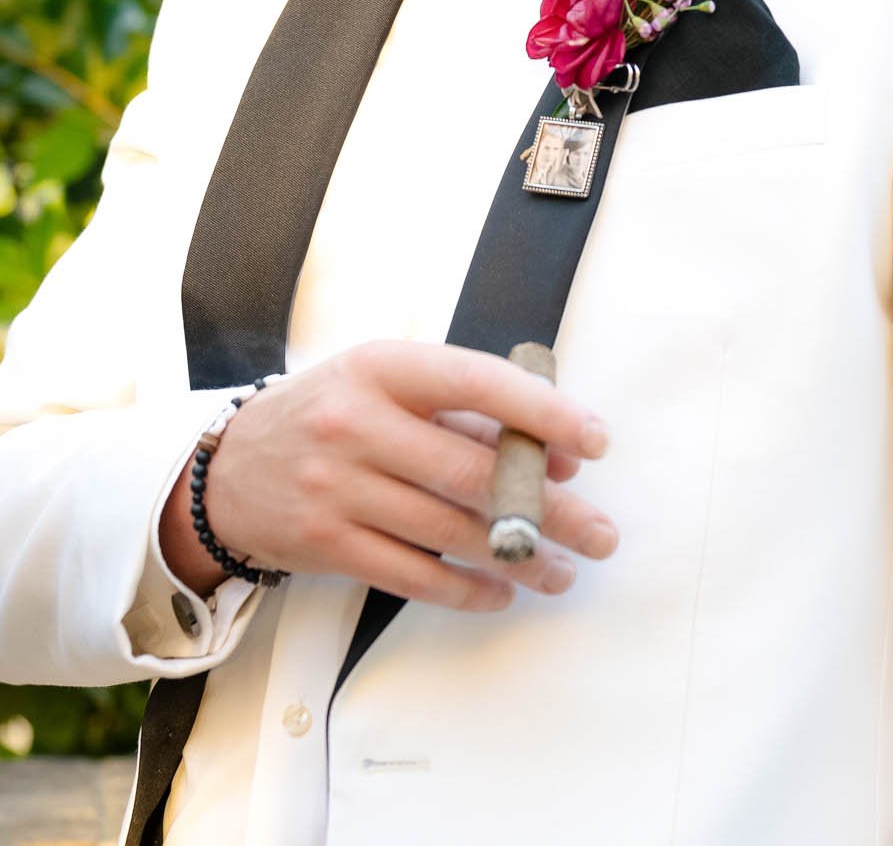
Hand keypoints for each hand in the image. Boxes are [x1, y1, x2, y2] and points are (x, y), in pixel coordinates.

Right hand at [160, 341, 616, 611]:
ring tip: (564, 571)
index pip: (477, 383)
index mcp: (383, 367)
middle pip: (472, 472)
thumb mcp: (387, 385)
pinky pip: (414, 575)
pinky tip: (503, 590)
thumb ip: (466, 412)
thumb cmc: (330, 413)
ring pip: (450, 532)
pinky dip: (467, 589)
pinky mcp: (327, 544)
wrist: (227, 468)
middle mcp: (358, 424)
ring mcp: (338, 488)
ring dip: (519, 557)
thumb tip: (556, 455)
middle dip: (549, 508)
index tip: (595, 440)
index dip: (542, 413)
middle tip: (600, 532)